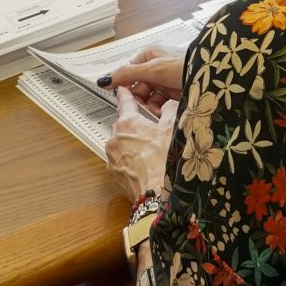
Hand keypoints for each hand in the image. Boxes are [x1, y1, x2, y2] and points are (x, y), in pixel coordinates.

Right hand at [104, 48, 184, 115]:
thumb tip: (104, 79)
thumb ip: (127, 74)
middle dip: (141, 99)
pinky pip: (160, 105)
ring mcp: (165, 82)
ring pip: (148, 98)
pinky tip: (162, 114)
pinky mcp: (174, 94)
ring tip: (155, 111)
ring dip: (150, 106)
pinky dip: (159, 110)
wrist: (209, 77)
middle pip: (138, 88)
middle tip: (144, 105)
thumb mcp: (152, 69)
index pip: (129, 73)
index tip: (126, 97)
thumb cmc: (183, 66)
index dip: (127, 87)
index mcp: (149, 56)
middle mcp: (156, 68)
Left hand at [105, 88, 176, 202]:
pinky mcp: (114, 174)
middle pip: (123, 124)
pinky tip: (144, 165)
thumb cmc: (165, 162)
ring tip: (150, 151)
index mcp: (128, 123)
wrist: (157, 195)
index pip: (124, 101)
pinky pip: (121, 160)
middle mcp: (115, 138)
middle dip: (134, 124)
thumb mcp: (173, 128)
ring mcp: (112, 157)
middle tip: (150, 129)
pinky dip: (129, 160)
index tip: (123, 89)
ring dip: (132, 144)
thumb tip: (169, 103)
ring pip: (121, 143)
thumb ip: (170, 110)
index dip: (126, 94)